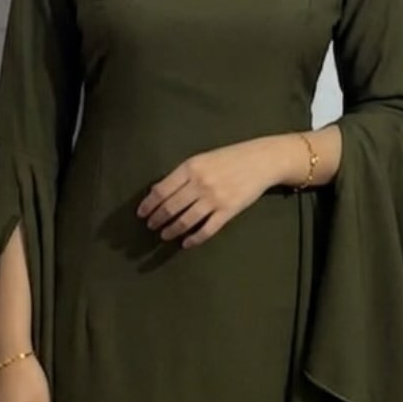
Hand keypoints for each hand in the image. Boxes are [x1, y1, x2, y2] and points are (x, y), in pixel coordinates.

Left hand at [135, 138, 278, 248]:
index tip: (141, 214)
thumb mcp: (201, 159)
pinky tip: (186, 243)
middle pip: (171, 207)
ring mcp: (214, 199)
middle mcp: (200, 183)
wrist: (261, 160)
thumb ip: (182, 175)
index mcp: (190, 167)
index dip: (149, 205)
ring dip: (172, 230)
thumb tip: (158, 191)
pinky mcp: (228, 211)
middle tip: (151, 226)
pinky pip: (206, 230)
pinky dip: (194, 239)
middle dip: (157, 219)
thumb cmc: (229, 158)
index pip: (162, 190)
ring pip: (186, 221)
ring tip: (164, 235)